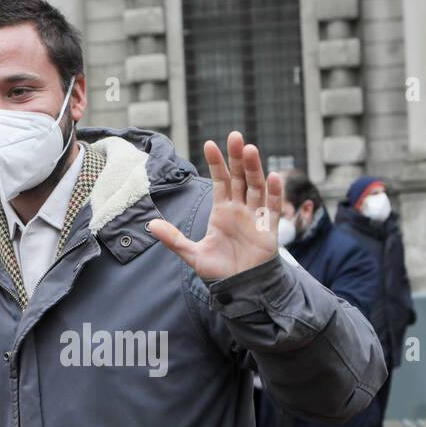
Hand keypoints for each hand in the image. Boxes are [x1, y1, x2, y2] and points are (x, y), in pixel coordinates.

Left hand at [148, 131, 280, 280]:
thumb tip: (150, 225)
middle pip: (240, 178)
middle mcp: (240, 210)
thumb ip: (174, 239)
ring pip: (256, 188)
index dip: (216, 163)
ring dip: (254, 168)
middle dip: (237, 158)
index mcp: (222, 211)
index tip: (209, 143)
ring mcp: (256, 218)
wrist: (240, 290)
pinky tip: (272, 177)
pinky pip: (273, 209)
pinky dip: (274, 194)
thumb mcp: (193, 255)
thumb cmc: (220, 271)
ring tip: (250, 149)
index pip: (221, 181)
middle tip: (235, 136)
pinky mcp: (269, 231)